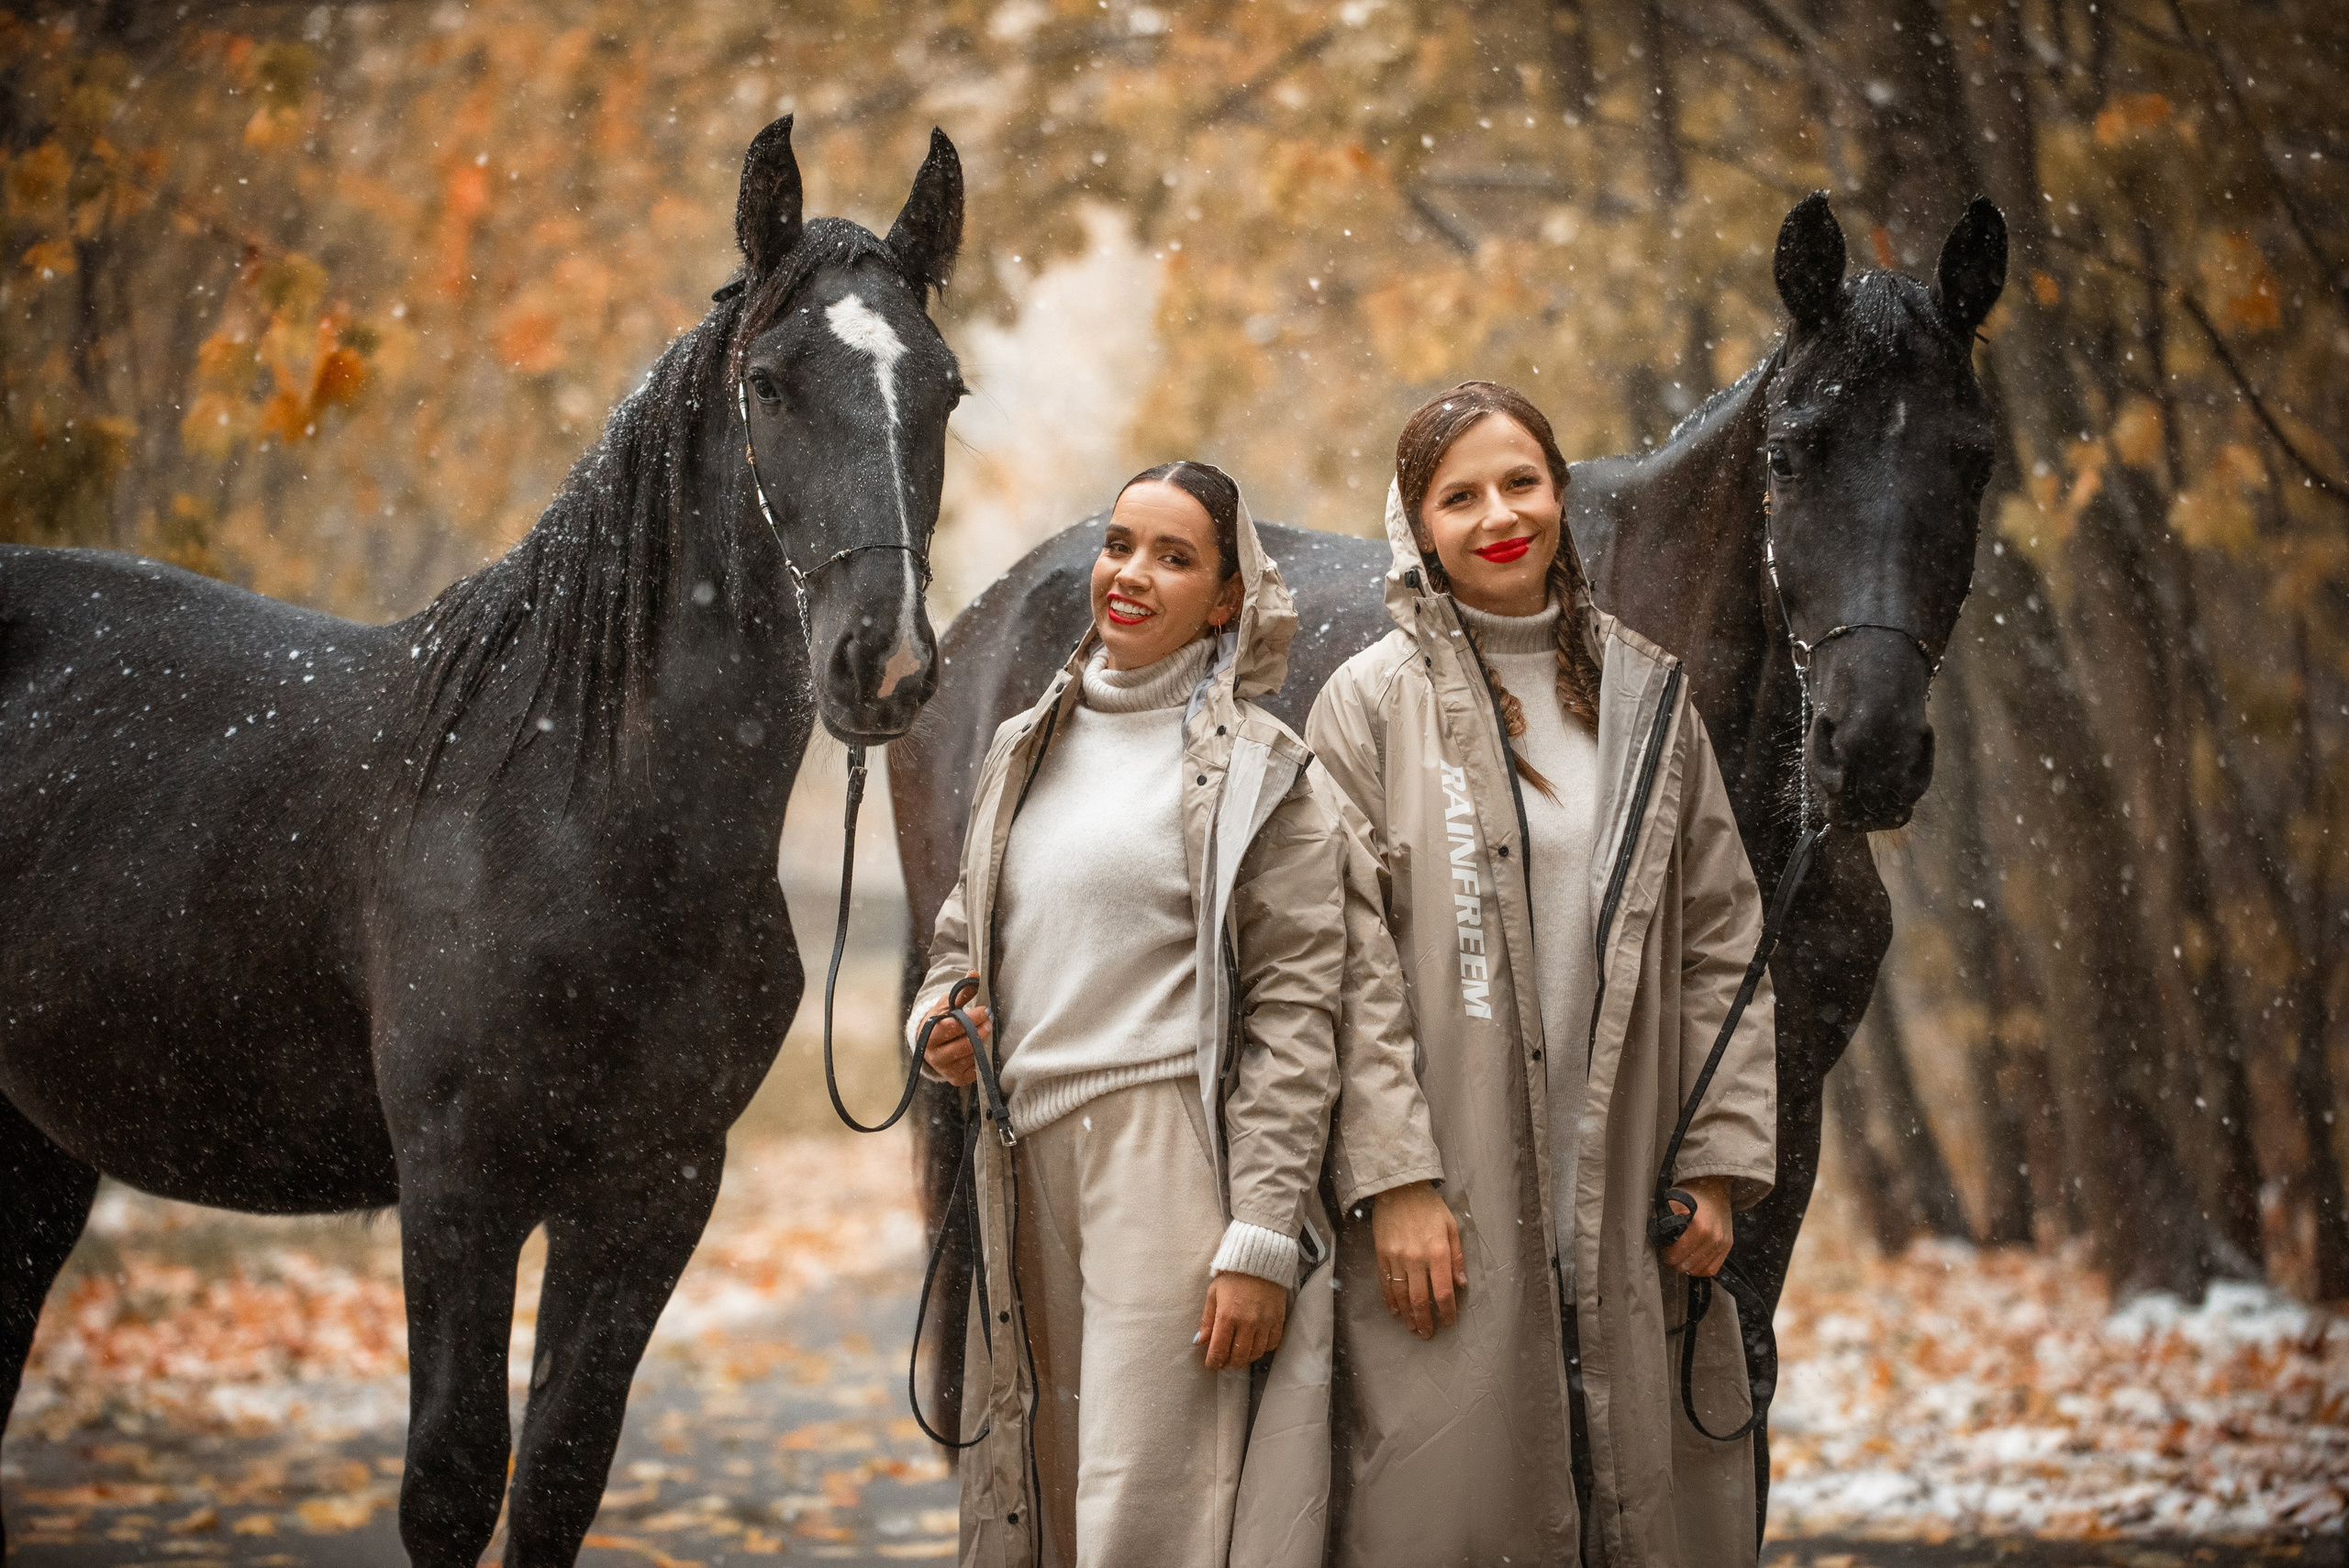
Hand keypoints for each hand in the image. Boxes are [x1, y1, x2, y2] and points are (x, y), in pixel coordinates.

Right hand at [918, 974, 989, 1088]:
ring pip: (971, 1056)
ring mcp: (946, 1070)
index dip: (971, 1019)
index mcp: (929, 1036)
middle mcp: (935, 1056)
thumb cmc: (939, 1021)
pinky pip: (974, 1069)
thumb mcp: (947, 1005)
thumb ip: (961, 991)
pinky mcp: (956, 1079)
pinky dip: (979, 1057)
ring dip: (982, 1042)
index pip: (952, 1028)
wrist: (929, 1044)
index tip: (985, 1009)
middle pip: (964, 1045)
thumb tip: (974, 974)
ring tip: (985, 1029)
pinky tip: (979, 1046)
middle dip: (980, 1031)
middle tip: (990, 1019)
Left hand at [1196, 1272, 1287, 1368]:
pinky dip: (1263, 1349)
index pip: (1219, 1351)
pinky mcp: (1278, 1320)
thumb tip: (1199, 1342)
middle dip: (1229, 1363)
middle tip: (1225, 1361)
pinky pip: (1272, 1344)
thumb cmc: (1233, 1278)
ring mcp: (1264, 1323)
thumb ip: (1207, 1320)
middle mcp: (1247, 1323)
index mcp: (1227, 1316)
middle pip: (1239, 1357)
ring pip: (1256, 1354)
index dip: (1214, 1363)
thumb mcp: (1213, 1294)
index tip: (1212, 1364)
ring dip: (1246, 1358)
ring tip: (1239, 1353)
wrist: (1259, 1260)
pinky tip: (1256, 1344)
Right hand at [1372, 1181, 1465, 1338]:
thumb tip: (1461, 1284)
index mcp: (1438, 1252)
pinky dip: (1390, 1300)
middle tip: (1428, 1334)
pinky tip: (1395, 1311)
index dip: (1446, 1312)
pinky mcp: (1382, 1254)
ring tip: (1413, 1328)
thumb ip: (1457, 1257)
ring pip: (1401, 1295)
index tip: (1448, 1321)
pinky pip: (1386, 1283)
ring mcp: (1396, 1257)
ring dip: (1407, 1315)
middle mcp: (1417, 1258)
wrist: (1399, 1187)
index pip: (1443, 1292)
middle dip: (1425, 1321)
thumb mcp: (1451, 1227)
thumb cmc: (1429, 1206)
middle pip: (1420, 1299)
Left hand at [1660, 1175, 1732, 1277]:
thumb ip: (1662, 1221)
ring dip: (1687, 1265)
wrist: (1713, 1186)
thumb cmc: (1690, 1194)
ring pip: (1699, 1270)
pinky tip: (1692, 1259)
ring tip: (1681, 1254)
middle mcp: (1714, 1237)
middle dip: (1675, 1260)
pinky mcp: (1728, 1245)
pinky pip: (1712, 1269)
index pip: (1676, 1255)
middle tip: (1670, 1251)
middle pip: (1686, 1266)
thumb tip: (1655, 1238)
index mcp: (1699, 1227)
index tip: (1663, 1247)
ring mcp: (1722, 1243)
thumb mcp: (1671, 1202)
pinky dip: (1700, 1268)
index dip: (1665, 1253)